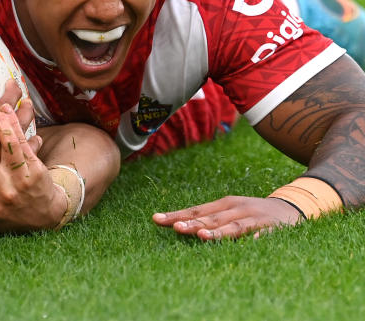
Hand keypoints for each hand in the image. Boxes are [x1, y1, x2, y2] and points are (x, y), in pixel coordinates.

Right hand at [0, 76, 32, 209]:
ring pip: (25, 145)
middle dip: (25, 108)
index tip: (12, 84)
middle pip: (21, 124)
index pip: (7, 105)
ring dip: (28, 128)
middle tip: (26, 100)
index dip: (12, 92)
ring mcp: (0, 167)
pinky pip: (21, 163)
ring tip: (30, 119)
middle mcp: (0, 151)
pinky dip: (28, 149)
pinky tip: (29, 144)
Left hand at [152, 196, 303, 240]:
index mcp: (224, 204)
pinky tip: (250, 243)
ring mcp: (255, 218)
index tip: (156, 219)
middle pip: (212, 217)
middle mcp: (237, 208)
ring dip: (218, 232)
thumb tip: (176, 224)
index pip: (196, 210)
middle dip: (193, 223)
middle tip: (175, 228)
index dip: (177, 215)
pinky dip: (257, 238)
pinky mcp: (274, 229)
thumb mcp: (229, 212)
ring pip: (235, 226)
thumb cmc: (251, 213)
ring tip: (203, 236)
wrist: (291, 208)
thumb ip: (208, 219)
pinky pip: (264, 236)